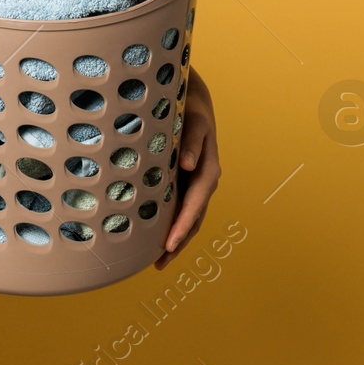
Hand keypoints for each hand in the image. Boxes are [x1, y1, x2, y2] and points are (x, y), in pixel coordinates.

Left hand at [154, 66, 219, 269]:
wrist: (194, 99)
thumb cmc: (191, 110)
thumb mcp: (193, 122)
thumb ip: (191, 142)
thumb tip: (187, 165)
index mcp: (208, 171)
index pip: (194, 206)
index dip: (182, 227)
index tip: (168, 245)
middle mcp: (204, 181)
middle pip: (193, 220)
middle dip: (178, 242)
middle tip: (158, 264)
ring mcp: (196, 184)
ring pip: (188, 218)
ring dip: (175, 239)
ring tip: (157, 261)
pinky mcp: (186, 182)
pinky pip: (180, 208)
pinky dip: (171, 224)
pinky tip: (156, 237)